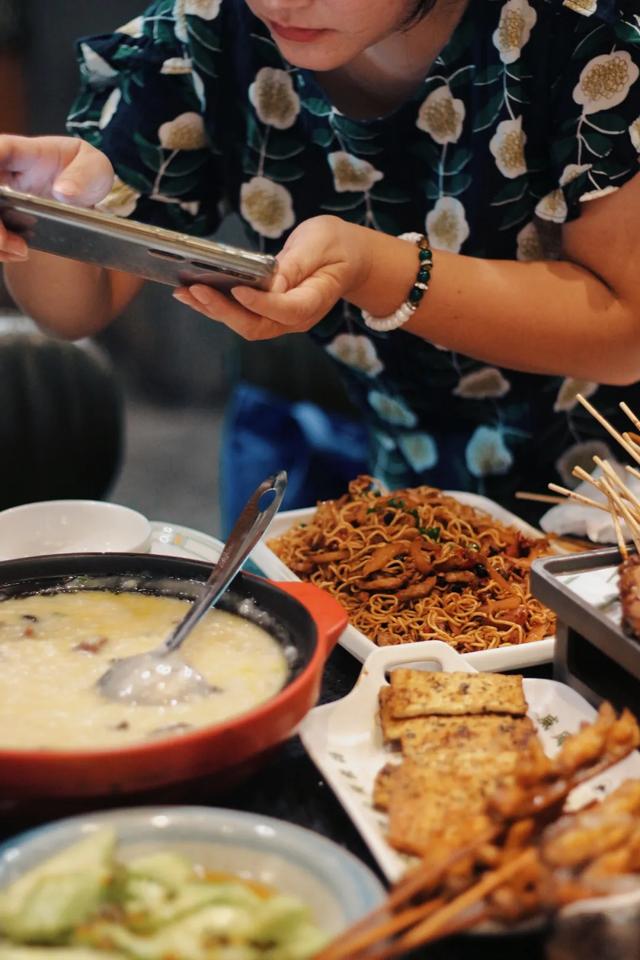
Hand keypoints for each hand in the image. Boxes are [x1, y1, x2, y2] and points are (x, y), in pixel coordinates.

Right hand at [0, 135, 113, 262]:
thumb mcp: (96, 168)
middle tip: (15, 244)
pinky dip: (0, 249)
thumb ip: (85, 175)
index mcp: (23, 153)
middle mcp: (3, 172)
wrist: (84, 195)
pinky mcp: (2, 216)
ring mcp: (0, 195)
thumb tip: (64, 192)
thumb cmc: (86, 173)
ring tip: (21, 251)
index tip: (0, 194)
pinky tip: (18, 253)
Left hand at [172, 216, 371, 340]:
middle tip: (195, 289)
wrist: (348, 259)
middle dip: (223, 310)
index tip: (237, 290)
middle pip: (256, 325)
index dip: (261, 303)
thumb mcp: (319, 243)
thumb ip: (296, 263)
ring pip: (244, 325)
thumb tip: (269, 282)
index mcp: (315, 300)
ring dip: (212, 311)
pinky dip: (215, 307)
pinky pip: (240, 317)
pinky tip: (192, 294)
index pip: (286, 309)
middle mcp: (296, 318)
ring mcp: (281, 320)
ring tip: (185, 293)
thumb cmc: (336, 247)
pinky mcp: (268, 315)